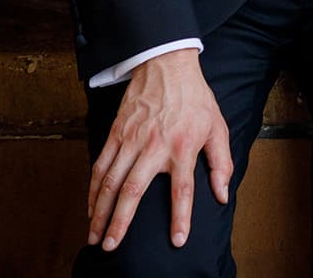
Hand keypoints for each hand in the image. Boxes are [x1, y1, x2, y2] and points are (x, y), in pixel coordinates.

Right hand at [88, 49, 231, 252]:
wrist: (167, 65)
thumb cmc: (195, 99)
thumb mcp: (217, 127)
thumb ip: (221, 163)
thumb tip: (222, 195)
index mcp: (183, 147)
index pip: (182, 189)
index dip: (181, 217)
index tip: (177, 240)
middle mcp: (154, 146)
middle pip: (134, 190)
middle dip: (120, 222)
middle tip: (110, 246)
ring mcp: (131, 140)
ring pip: (111, 182)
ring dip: (100, 211)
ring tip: (95, 236)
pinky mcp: (116, 134)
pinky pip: (101, 165)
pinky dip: (93, 189)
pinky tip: (91, 207)